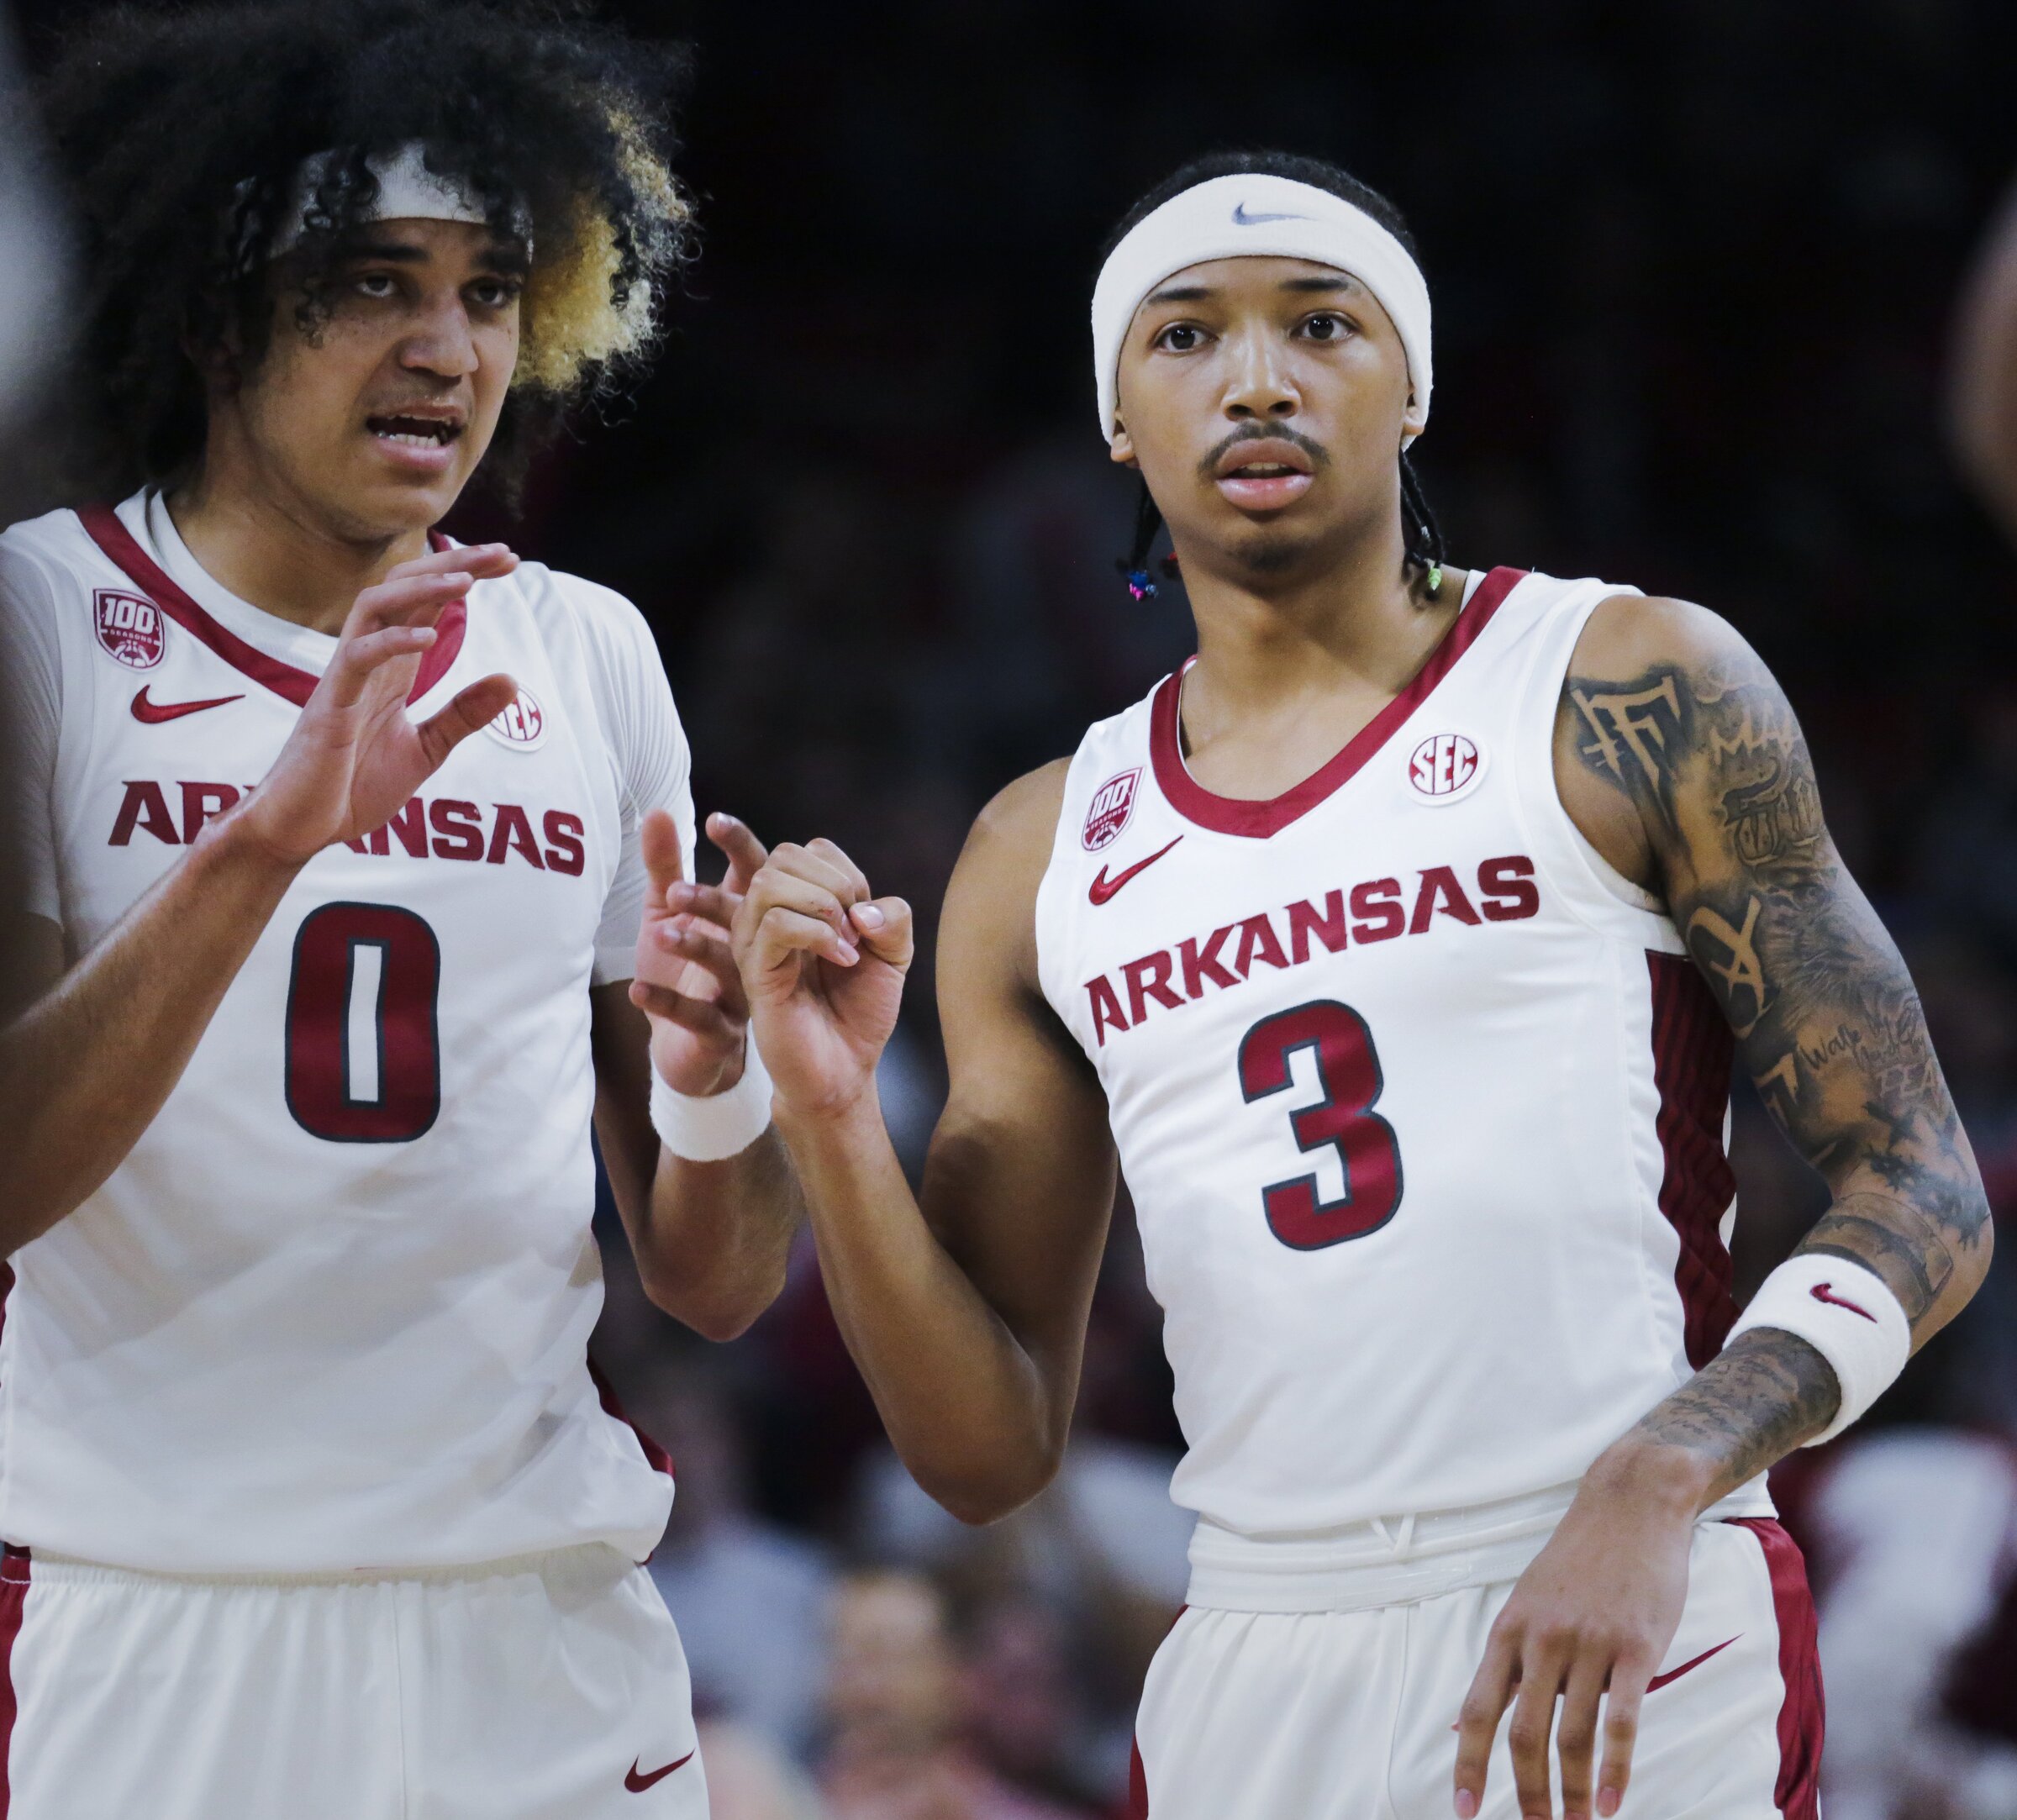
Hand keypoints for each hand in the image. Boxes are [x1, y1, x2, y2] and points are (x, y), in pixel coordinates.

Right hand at [237, 544, 520, 863]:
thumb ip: (464, 714)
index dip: (465, 575)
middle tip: (504, 553)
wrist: (301, 830)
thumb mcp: (426, 750)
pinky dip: (392, 643)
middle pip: (404, 589)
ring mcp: (345, 679)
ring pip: (374, 608)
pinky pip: (357, 660)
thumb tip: (513, 680)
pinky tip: (430, 637)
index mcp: (390, 668)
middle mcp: (367, 660)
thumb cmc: (352, 788)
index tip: (509, 560)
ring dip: (421, 589)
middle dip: (453, 565)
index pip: (427, 603)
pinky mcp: (329, 706)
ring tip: (468, 581)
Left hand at [629, 811, 766, 1095]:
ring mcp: (741, 995)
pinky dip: (667, 1003)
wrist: (685, 1049)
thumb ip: (665, 867)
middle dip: (715, 903)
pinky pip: (699, 1018)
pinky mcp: (720, 1035)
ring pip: (727, 968)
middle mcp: (753, 953)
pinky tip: (638, 991)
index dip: (739, 848)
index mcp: (744, 919)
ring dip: (694, 949)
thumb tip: (657, 811)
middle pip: (748, 920)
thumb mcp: (667, 916)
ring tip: (660, 934)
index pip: (754, 875)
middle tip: (677, 890)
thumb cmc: (681, 972)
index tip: (715, 821)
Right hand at [731, 835, 911, 1120]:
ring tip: (848, 944)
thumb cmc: (861, 1009)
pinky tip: (843, 959)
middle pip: (785, 855)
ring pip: (772, 882)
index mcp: (795, 903)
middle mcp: (767, 916)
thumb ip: (894, 916)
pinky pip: (775, 924)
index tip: (864, 918)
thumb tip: (862, 908)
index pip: (812, 850)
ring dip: (824, 905)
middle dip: (835, 884)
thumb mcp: (895, 954)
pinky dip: (819, 934)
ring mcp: (754, 942)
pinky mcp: (753, 971)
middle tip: (857, 929)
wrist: (846, 1068)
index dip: (847, 873)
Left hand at [1453, 1457, 1694, 1819]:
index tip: (1463, 1810)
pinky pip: (1621, 1720)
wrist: (1631, 1505)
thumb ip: (1514, 1659)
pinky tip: (1609, 1801)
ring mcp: (1589, 1644)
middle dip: (1526, 1793)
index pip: (1478, 1710)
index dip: (1468, 1763)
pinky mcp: (1636, 1647)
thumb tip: (1481, 1718)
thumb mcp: (1530, 1601)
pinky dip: (1614, 1768)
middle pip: (1524, 1735)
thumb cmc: (1581, 1560)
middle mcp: (1542, 1640)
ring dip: (1572, 1793)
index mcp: (1510, 1632)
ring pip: (1573, 1735)